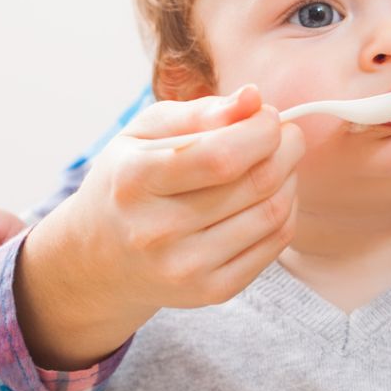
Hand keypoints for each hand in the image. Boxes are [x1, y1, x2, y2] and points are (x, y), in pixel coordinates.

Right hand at [14, 85, 303, 368]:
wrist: (101, 258)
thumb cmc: (130, 181)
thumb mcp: (145, 133)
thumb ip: (200, 112)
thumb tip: (254, 100)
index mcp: (136, 180)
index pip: (221, 156)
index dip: (261, 131)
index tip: (269, 117)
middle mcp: (157, 231)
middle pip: (256, 183)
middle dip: (286, 149)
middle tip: (286, 136)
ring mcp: (185, 267)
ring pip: (273, 213)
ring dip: (290, 179)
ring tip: (277, 164)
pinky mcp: (211, 291)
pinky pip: (275, 244)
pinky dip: (286, 212)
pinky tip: (270, 197)